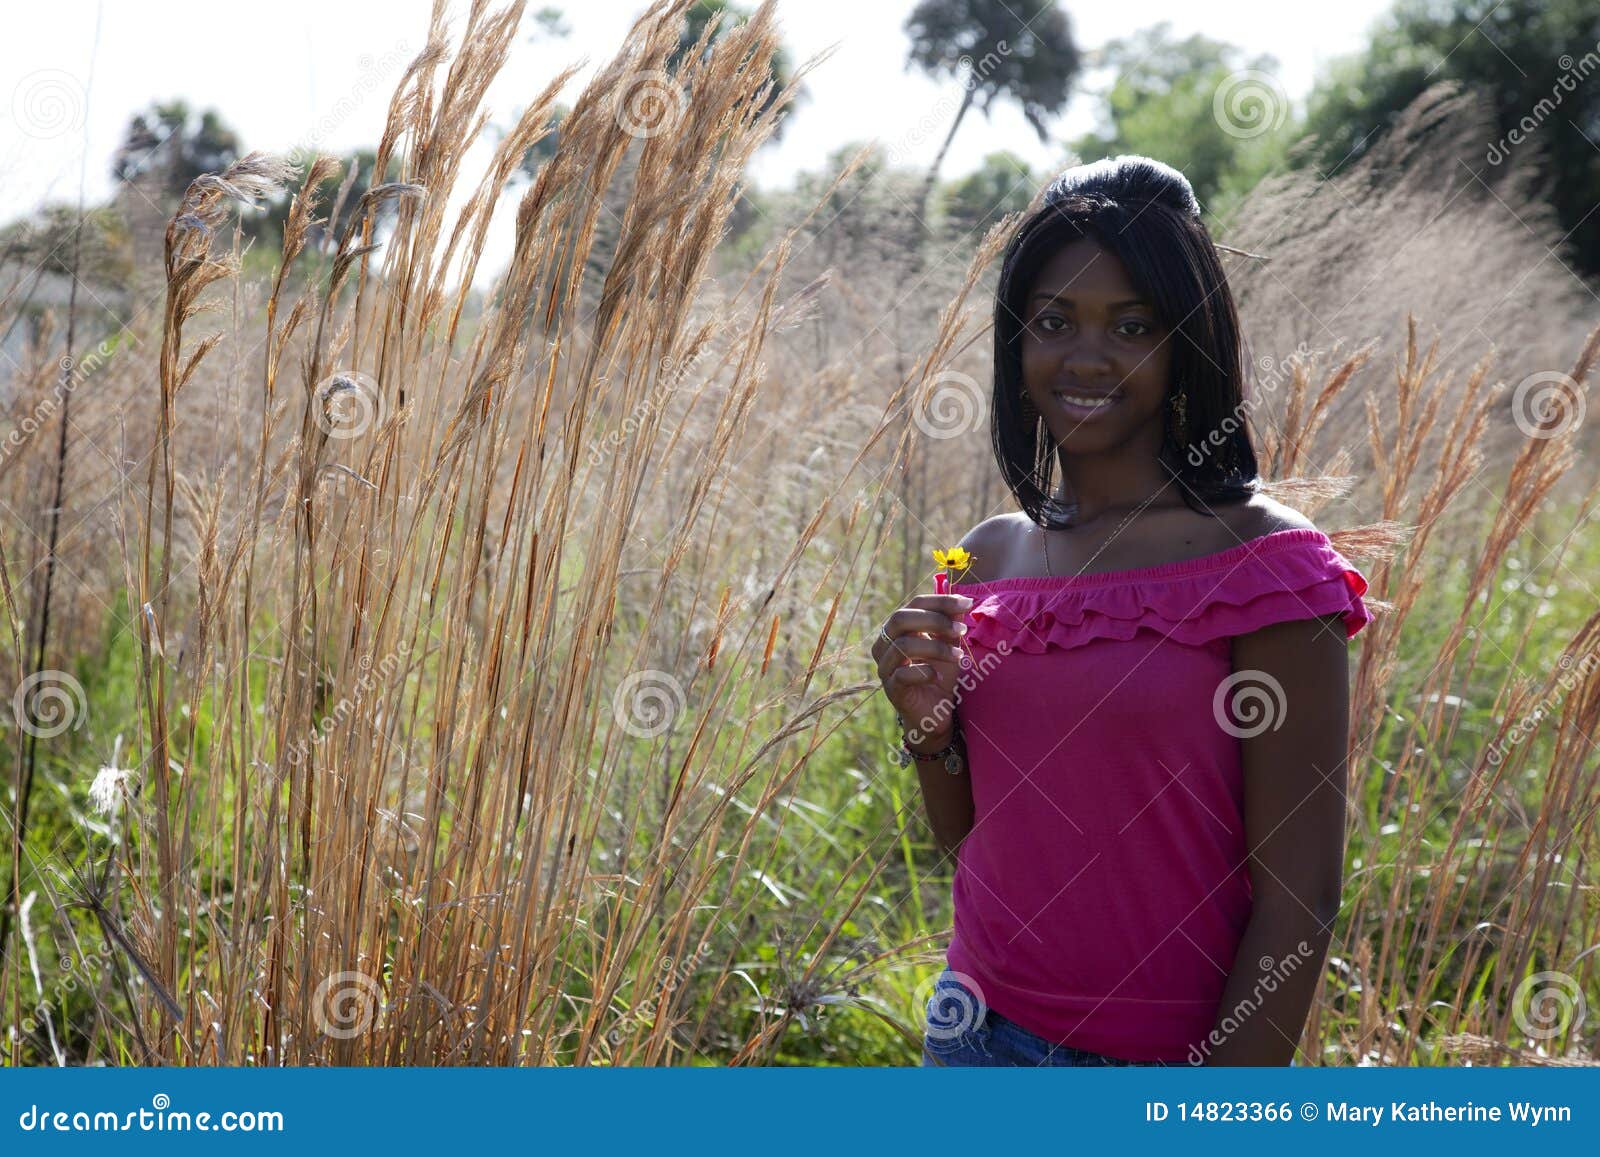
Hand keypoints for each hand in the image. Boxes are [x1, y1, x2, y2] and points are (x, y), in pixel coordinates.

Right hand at [871, 593, 973, 744]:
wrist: (934, 712)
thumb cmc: (939, 674)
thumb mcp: (948, 646)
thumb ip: (951, 626)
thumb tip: (961, 603)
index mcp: (897, 629)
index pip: (914, 604)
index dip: (940, 601)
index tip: (967, 603)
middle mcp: (885, 644)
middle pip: (900, 618)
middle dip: (935, 620)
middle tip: (961, 630)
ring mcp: (885, 667)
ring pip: (903, 645)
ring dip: (936, 648)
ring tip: (958, 656)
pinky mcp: (890, 689)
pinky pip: (903, 674)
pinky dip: (925, 672)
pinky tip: (939, 677)